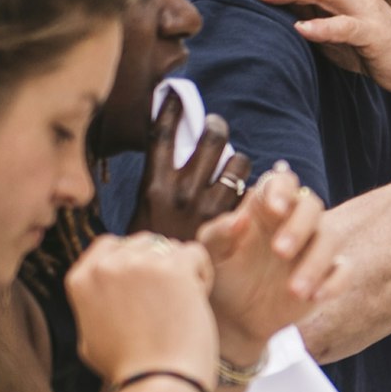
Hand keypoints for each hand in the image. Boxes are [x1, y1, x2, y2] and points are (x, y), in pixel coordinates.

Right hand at [65, 234, 220, 391]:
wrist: (157, 384)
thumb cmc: (128, 369)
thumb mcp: (90, 337)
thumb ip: (95, 305)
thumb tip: (105, 288)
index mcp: (81, 279)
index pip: (109, 245)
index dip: (132, 261)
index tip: (144, 288)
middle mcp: (106, 266)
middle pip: (143, 243)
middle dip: (158, 266)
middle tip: (165, 303)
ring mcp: (139, 264)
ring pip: (170, 247)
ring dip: (181, 271)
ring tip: (180, 307)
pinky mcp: (173, 267)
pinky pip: (196, 253)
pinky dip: (202, 276)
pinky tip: (196, 302)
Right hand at [131, 91, 240, 243]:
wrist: (161, 296)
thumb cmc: (148, 253)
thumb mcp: (140, 216)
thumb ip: (155, 185)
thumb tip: (166, 154)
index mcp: (153, 187)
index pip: (162, 135)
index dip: (171, 109)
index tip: (176, 94)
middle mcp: (182, 193)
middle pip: (211, 138)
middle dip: (215, 127)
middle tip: (215, 129)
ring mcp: (211, 208)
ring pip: (239, 161)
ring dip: (237, 158)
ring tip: (230, 164)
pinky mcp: (235, 223)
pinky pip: (250, 191)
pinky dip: (248, 187)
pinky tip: (243, 190)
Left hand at [197, 166, 336, 354]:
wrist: (234, 318)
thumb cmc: (223, 275)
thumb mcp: (211, 254)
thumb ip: (219, 233)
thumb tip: (239, 219)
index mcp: (266, 207)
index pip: (283, 182)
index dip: (282, 189)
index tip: (274, 208)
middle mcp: (294, 221)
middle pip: (311, 205)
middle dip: (298, 226)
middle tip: (279, 251)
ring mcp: (314, 247)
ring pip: (330, 238)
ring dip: (315, 262)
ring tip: (293, 290)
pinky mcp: (328, 274)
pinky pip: (344, 271)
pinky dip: (334, 282)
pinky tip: (314, 297)